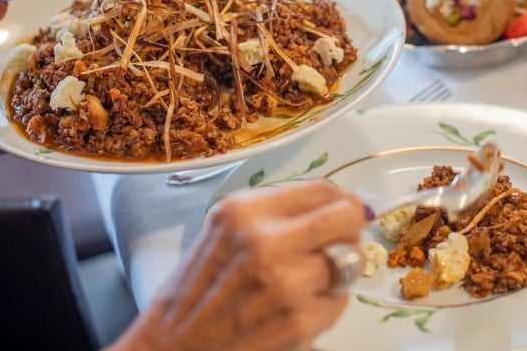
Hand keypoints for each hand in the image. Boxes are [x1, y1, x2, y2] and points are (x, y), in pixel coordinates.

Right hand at [109, 181, 369, 350]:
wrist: (176, 344)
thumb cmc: (201, 286)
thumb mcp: (227, 228)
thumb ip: (276, 210)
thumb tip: (335, 203)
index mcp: (245, 211)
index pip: (320, 190)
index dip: (343, 198)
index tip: (347, 208)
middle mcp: (266, 241)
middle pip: (345, 218)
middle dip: (350, 227)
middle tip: (342, 238)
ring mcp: (286, 283)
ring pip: (349, 260)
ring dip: (337, 269)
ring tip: (308, 279)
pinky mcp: (300, 321)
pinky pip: (340, 300)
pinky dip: (328, 302)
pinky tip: (298, 305)